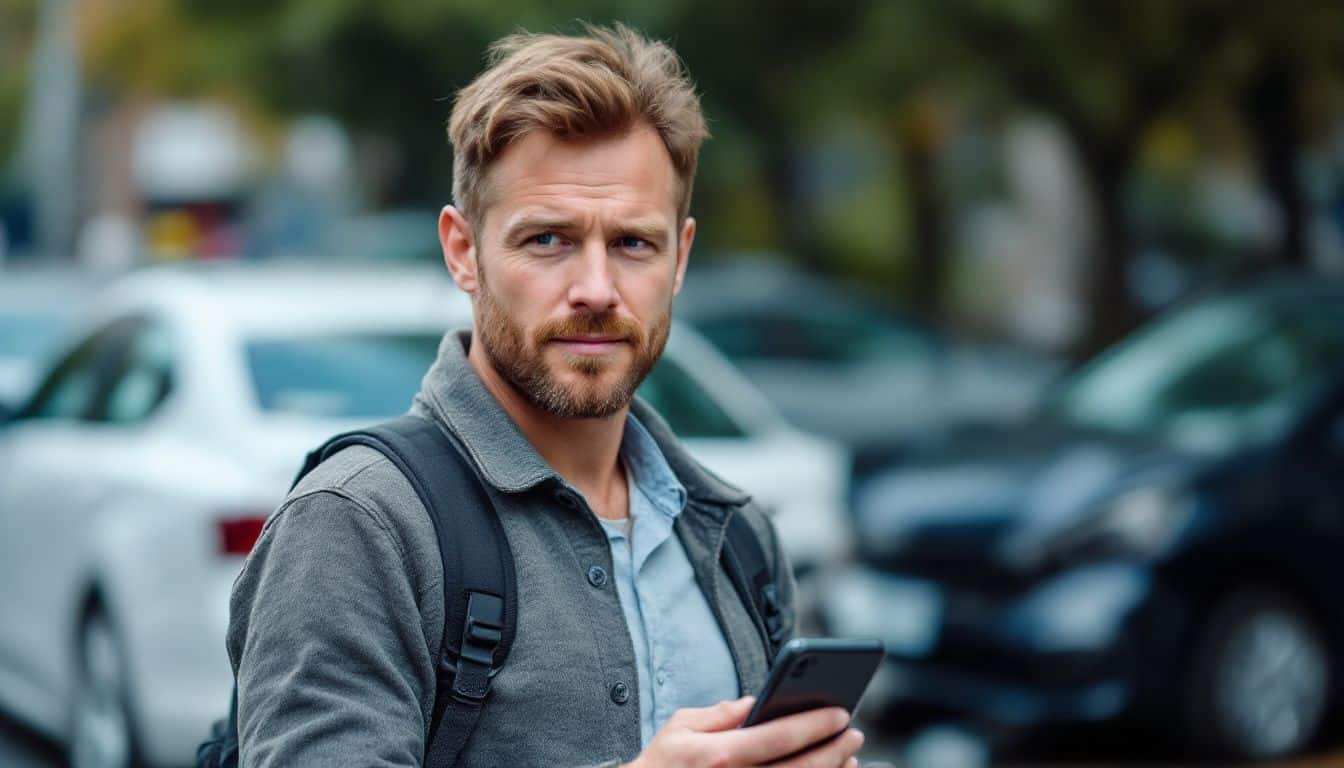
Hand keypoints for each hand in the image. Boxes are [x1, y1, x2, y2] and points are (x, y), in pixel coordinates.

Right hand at [624, 695, 863, 767]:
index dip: (814, 724)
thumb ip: (721, 713)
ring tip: (848, 756)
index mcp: (721, 755)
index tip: (840, 712)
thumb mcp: (681, 727)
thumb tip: (756, 703)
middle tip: (854, 732)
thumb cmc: (663, 765)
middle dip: (835, 749)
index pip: (779, 736)